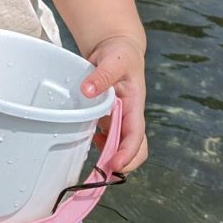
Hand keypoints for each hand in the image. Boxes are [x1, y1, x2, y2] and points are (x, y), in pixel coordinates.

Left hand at [81, 35, 147, 174]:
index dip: (128, 152)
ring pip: (119, 146)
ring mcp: (118, 118)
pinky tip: (87, 142)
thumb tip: (88, 90)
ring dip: (109, 158)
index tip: (116, 164)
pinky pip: (106, 137)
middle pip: (132, 148)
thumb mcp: (113, 60)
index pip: (135, 134)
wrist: (117, 48)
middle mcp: (128, 115)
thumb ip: (102, 75)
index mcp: (134, 105)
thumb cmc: (120, 54)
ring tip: (93, 167)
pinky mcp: (107, 117)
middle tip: (103, 174)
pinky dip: (99, 145)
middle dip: (121, 164)